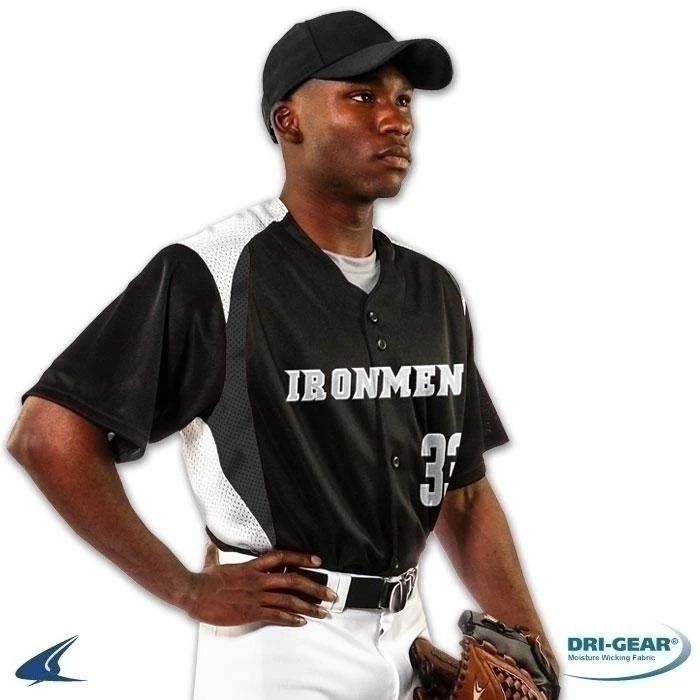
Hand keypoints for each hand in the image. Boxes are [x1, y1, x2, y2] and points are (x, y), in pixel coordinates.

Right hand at [181, 547, 336, 626]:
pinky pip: (276, 615)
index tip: (317, 561)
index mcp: (253, 566)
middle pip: (293, 580)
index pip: (283, 558)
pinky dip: (291, 619)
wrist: (193, 593)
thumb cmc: (203, 580)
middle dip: (315, 587)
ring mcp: (256, 596)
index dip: (302, 558)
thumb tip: (210, 546)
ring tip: (323, 612)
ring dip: (309, 606)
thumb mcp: (212, 563)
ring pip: (289, 600)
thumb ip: (214, 554)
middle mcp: (259, 580)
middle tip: (330, 594)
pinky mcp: (251, 612)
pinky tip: (301, 622)